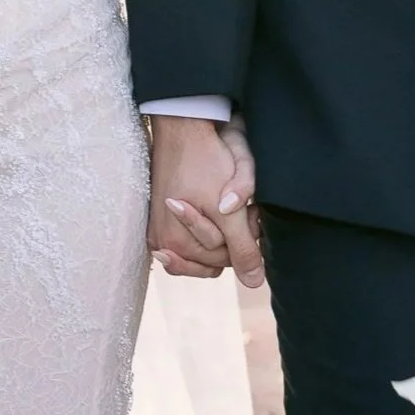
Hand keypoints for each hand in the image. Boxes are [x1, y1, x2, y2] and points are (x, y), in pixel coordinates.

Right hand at [147, 115, 265, 287]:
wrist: (184, 130)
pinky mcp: (163, 220)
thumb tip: (253, 284)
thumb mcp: (230, 211)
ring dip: (223, 228)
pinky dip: (208, 225)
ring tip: (228, 201)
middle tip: (242, 204)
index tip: (248, 209)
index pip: (225, 261)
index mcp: (172, 246)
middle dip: (233, 234)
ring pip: (207, 247)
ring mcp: (160, 232)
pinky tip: (214, 204)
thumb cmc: (206, 165)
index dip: (244, 236)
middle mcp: (162, 244)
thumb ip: (242, 249)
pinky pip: (194, 238)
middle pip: (214, 257)